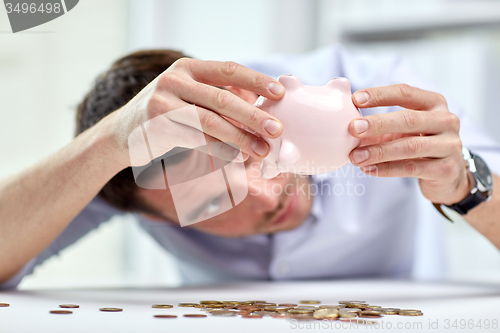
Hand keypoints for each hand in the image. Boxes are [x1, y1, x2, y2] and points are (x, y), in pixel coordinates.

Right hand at [113, 58, 284, 166]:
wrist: (122, 135)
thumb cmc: (166, 115)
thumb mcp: (187, 95)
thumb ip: (216, 97)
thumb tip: (261, 108)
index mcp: (188, 68)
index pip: (229, 69)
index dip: (256, 81)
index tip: (280, 93)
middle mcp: (174, 79)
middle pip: (223, 99)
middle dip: (253, 116)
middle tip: (277, 130)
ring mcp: (162, 102)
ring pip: (211, 122)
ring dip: (240, 138)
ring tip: (261, 150)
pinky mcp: (156, 127)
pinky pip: (196, 141)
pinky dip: (220, 151)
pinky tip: (238, 158)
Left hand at [348, 84, 471, 204]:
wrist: (448, 175)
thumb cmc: (418, 144)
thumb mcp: (402, 129)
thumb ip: (376, 121)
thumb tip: (344, 114)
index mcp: (434, 103)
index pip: (405, 92)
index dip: (380, 95)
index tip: (355, 99)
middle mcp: (446, 120)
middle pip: (408, 119)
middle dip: (377, 124)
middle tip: (352, 128)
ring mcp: (449, 145)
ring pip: (409, 147)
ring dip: (378, 151)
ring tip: (355, 157)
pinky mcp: (446, 169)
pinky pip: (411, 168)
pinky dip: (386, 169)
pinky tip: (368, 169)